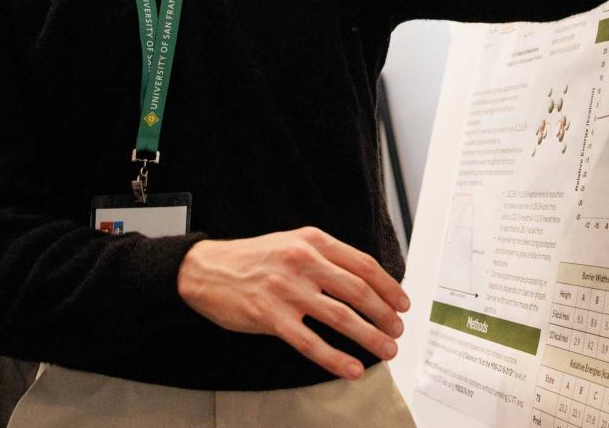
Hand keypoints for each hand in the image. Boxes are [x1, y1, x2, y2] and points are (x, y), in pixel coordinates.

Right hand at [177, 227, 409, 379]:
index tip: (402, 303)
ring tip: (385, 349)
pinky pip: (310, 342)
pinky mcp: (271, 317)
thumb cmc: (252, 258)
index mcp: (312, 241)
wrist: (205, 269)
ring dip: (369, 337)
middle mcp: (303, 262)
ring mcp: (287, 290)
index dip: (388, 286)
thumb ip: (326, 258)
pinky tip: (351, 367)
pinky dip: (336, 358)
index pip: (363, 264)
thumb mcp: (292, 243)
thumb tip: (364, 282)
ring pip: (341, 317)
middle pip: (358, 291)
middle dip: (385, 314)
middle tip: (397, 330)